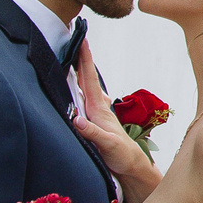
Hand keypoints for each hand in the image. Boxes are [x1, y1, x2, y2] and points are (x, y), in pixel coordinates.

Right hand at [73, 40, 160, 200]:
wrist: (131, 166)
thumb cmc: (121, 155)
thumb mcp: (108, 145)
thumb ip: (93, 133)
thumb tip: (77, 121)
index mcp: (99, 109)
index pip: (90, 79)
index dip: (85, 59)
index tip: (82, 39)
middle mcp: (97, 107)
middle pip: (86, 78)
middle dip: (81, 57)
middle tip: (76, 37)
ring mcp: (96, 113)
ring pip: (84, 87)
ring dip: (78, 70)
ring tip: (71, 54)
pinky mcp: (93, 121)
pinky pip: (82, 99)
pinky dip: (76, 88)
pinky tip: (72, 84)